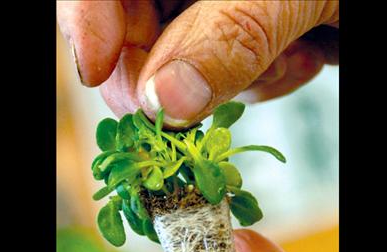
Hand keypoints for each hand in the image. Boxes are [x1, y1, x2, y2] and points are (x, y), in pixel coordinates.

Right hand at [57, 0, 337, 127]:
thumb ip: (232, 33)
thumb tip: (165, 100)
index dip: (85, 14)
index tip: (95, 68)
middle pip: (137, 25)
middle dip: (164, 73)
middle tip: (184, 107)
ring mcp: (220, 7)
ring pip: (185, 62)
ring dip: (235, 78)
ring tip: (290, 57)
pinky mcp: (247, 36)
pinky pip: (229, 73)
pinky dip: (263, 80)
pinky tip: (301, 58)